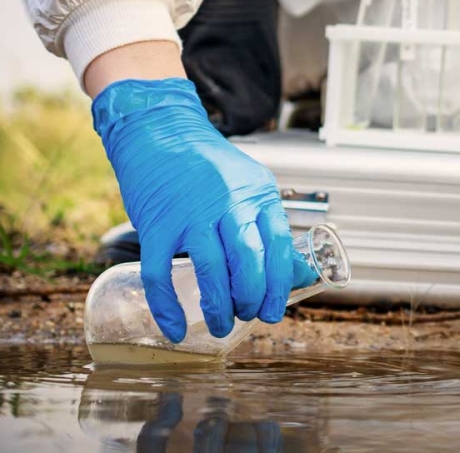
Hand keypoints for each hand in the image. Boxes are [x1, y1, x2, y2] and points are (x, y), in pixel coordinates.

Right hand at [92, 78, 293, 341]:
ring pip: (209, 271)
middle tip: (248, 316)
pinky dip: (167, 307)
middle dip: (251, 299)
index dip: (280, 283)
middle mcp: (226, 203)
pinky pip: (160, 275)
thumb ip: (271, 228)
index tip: (276, 309)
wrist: (160, 130)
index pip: (278, 244)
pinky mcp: (155, 225)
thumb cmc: (209, 166)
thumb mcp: (251, 187)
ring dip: (217, 307)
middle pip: (247, 261)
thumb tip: (304, 274)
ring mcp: (189, 214)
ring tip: (220, 324)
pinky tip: (176, 328)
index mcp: (256, 194)